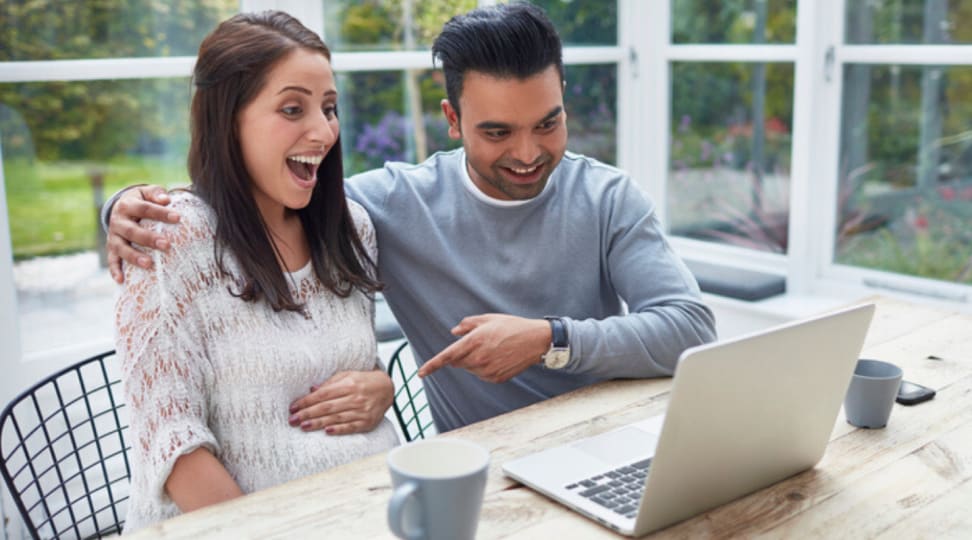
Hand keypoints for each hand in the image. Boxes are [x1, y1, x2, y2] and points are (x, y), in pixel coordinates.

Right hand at [107, 185, 180, 282]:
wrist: (121, 207)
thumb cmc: (142, 200)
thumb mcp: (146, 192)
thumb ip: (156, 193)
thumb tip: (166, 199)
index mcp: (127, 205)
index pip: (145, 208)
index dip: (161, 213)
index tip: (178, 218)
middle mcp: (118, 221)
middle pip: (132, 231)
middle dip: (149, 239)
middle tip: (167, 244)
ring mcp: (113, 236)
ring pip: (121, 248)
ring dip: (134, 257)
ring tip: (149, 264)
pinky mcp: (111, 248)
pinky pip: (111, 261)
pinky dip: (115, 270)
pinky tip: (121, 280)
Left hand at [288, 369, 393, 434]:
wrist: (386, 388)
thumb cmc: (362, 381)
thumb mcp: (347, 376)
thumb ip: (330, 383)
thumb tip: (312, 390)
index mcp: (348, 384)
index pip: (323, 394)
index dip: (307, 401)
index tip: (293, 407)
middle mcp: (355, 397)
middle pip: (327, 407)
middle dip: (308, 413)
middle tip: (293, 420)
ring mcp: (362, 410)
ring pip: (336, 418)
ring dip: (318, 423)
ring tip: (303, 426)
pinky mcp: (367, 422)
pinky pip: (351, 427)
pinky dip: (339, 429)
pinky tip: (327, 431)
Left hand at [418, 314, 550, 382]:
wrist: (536, 340)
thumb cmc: (511, 326)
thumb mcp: (488, 319)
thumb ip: (467, 324)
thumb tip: (454, 332)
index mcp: (474, 342)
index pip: (447, 356)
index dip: (432, 365)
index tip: (420, 373)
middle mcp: (478, 359)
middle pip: (458, 362)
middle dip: (461, 354)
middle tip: (479, 342)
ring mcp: (487, 371)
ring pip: (470, 369)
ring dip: (474, 361)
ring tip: (493, 349)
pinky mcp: (496, 379)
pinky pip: (482, 375)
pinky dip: (485, 368)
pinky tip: (499, 357)